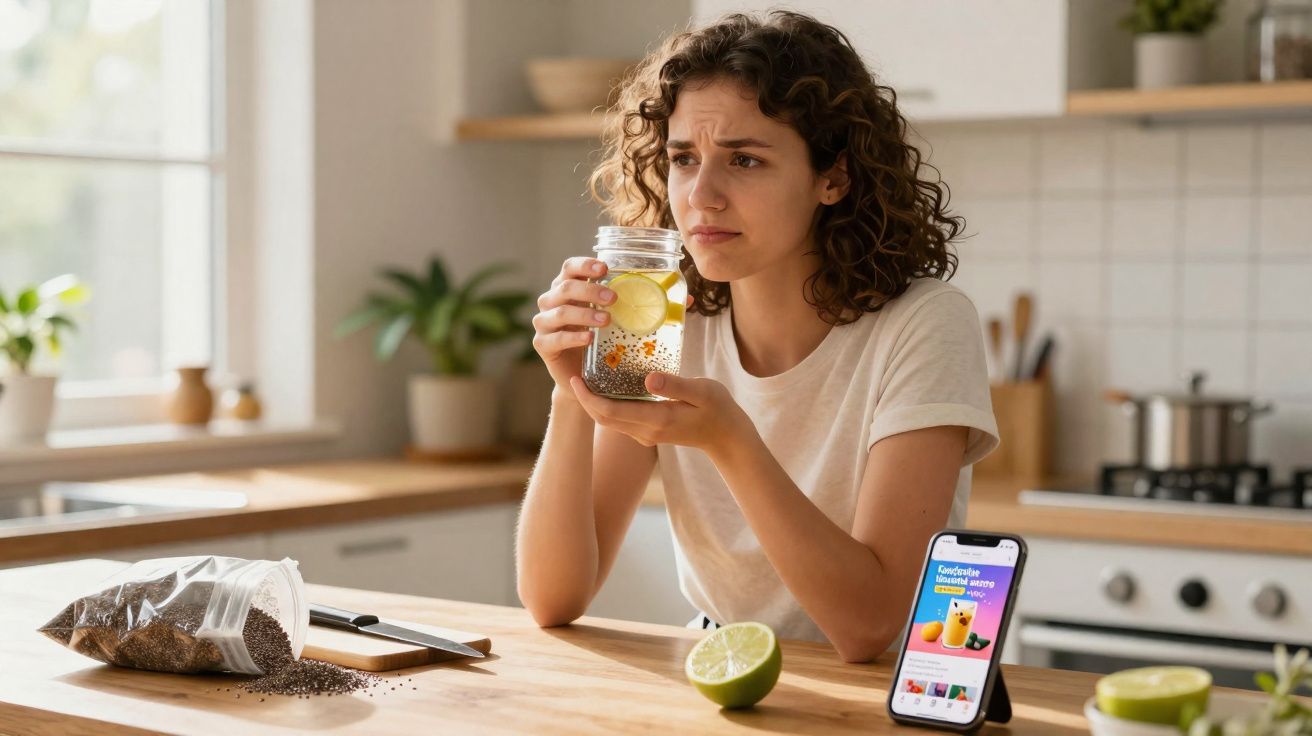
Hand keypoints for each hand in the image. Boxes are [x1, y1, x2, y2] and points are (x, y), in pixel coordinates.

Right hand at [532, 257, 615, 393]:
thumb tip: (641, 286)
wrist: (579, 370)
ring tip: (606, 320)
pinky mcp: (542, 344)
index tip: (604, 269)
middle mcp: (550, 302)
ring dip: (585, 314)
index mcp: (564, 288)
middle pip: (566, 288)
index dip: (585, 265)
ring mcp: (543, 323)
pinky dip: (574, 338)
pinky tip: (589, 338)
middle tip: (613, 298)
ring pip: (561, 312)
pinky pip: (556, 338)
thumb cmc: (594, 337)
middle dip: (591, 291)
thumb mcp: (602, 314)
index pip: (569, 268)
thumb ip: (611, 300)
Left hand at [567, 372, 749, 455]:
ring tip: (587, 377)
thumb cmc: (718, 409)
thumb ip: (675, 385)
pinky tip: (608, 386)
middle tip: (575, 375)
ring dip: (594, 403)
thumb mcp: (702, 390)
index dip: (588, 397)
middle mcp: (646, 431)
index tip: (576, 379)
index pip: (610, 412)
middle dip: (585, 399)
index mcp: (656, 420)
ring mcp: (646, 434)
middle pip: (603, 418)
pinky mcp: (648, 432)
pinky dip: (608, 405)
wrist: (727, 437)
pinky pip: (620, 420)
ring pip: (609, 421)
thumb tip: (648, 378)